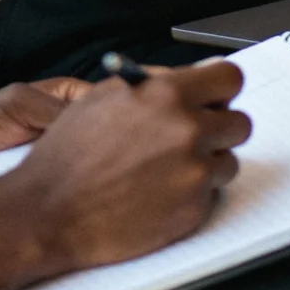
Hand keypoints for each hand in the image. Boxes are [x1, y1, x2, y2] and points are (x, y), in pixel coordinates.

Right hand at [0, 58, 249, 282]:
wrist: (50, 211)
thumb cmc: (69, 155)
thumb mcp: (105, 97)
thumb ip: (154, 84)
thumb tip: (188, 79)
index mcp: (167, 95)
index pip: (229, 79)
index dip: (221, 88)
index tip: (215, 97)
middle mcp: (187, 131)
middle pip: (239, 123)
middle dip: (219, 128)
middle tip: (194, 136)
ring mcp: (194, 174)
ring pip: (228, 161)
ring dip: (207, 163)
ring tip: (169, 169)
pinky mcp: (193, 210)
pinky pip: (212, 195)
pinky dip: (193, 193)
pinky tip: (160, 192)